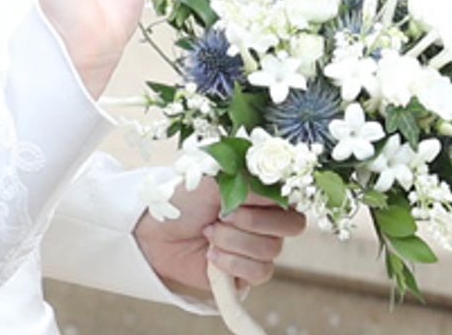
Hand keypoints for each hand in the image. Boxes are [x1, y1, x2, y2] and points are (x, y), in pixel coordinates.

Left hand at [134, 178, 305, 294]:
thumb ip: (248, 180)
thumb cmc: (186, 198)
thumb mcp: (214, 178)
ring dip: (233, 241)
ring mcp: (259, 246)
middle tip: (222, 215)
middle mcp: (267, 218)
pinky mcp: (248, 273)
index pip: (293, 196)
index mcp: (263, 190)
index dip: (270, 199)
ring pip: (271, 250)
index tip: (243, 196)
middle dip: (251, 221)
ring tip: (209, 233)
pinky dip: (231, 263)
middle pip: (291, 226)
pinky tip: (212, 255)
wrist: (159, 233)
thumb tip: (273, 186)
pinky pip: (259, 272)